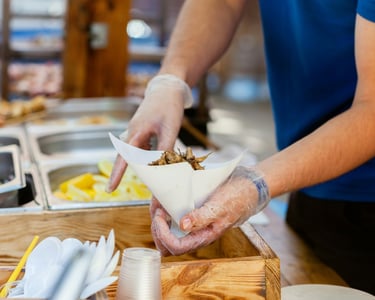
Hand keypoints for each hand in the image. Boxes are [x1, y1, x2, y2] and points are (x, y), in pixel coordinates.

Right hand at [106, 74, 192, 191]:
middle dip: (124, 174)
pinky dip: (146, 158)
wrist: (168, 89)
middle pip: (125, 159)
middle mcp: (132, 133)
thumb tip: (162, 169)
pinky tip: (154, 163)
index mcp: (136, 132)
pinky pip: (140, 149)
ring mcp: (136, 132)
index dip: (117, 175)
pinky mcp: (142, 132)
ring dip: (140, 167)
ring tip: (150, 181)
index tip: (110, 189)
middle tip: (122, 189)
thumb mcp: (170, 130)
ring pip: (134, 155)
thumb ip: (165, 149)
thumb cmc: (168, 107)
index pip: (123, 158)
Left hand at [151, 166, 269, 255]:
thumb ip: (202, 217)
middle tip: (158, 210)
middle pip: (168, 245)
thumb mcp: (219, 206)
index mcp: (204, 236)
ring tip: (159, 203)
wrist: (246, 189)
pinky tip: (165, 201)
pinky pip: (172, 221)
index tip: (160, 216)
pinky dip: (165, 212)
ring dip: (159, 221)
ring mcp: (193, 226)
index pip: (176, 247)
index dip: (163, 234)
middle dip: (157, 229)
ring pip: (168, 234)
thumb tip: (182, 225)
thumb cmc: (236, 198)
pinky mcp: (192, 217)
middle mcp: (196, 234)